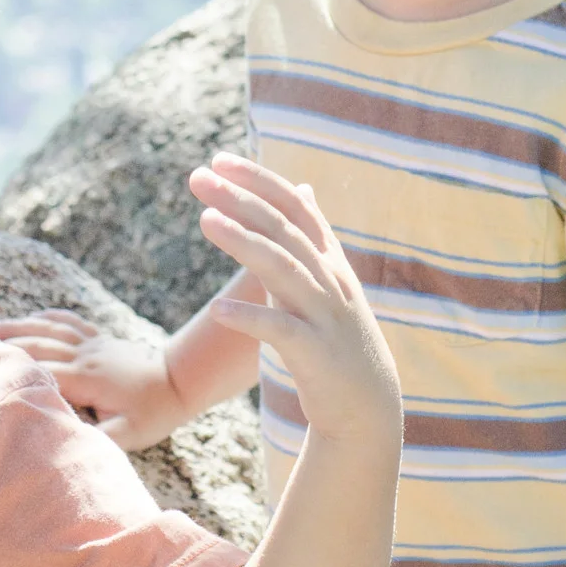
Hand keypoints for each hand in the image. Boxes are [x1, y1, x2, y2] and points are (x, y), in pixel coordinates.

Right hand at [0, 310, 190, 449]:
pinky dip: (51, 317)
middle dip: (8, 343)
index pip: (42, 372)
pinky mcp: (102, 339)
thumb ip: (97, 436)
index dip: (13, 371)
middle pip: (40, 345)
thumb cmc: (152, 413)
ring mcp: (94, 343)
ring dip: (22, 325)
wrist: (179, 382)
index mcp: (87, 378)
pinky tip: (37, 315)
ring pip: (52, 329)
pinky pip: (72, 322)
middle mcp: (86, 355)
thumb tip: (63, 437)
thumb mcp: (127, 434)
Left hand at [192, 152, 398, 445]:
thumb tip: (302, 187)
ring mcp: (325, 316)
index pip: (295, 206)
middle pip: (283, 230)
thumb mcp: (329, 280)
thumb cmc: (337, 338)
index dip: (259, 180)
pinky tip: (218, 310)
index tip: (219, 160)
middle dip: (240, 200)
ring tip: (205, 219)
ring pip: (283, 269)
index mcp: (329, 260)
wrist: (368, 406)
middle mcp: (330, 280)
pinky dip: (250, 319)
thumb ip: (311, 236)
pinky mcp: (316, 355)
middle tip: (197, 177)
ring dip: (244, 242)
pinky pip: (281, 332)